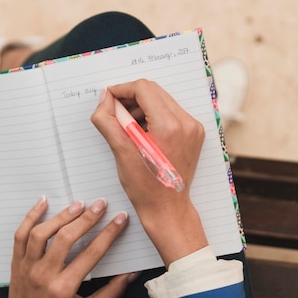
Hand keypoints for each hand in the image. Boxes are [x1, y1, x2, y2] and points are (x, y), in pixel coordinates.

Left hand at [0, 197, 134, 297]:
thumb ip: (111, 293)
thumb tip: (133, 273)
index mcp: (64, 289)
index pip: (91, 255)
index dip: (109, 234)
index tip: (120, 218)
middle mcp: (44, 275)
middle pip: (65, 239)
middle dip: (86, 219)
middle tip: (101, 204)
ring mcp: (28, 266)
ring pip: (42, 233)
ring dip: (61, 216)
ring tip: (78, 204)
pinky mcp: (17, 261)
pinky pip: (21, 234)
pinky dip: (31, 215)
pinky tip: (44, 201)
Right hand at [90, 79, 207, 265]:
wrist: (168, 209)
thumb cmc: (145, 187)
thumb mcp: (120, 152)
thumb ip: (107, 120)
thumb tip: (104, 99)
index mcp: (169, 126)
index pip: (143, 89)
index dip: (121, 90)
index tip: (108, 99)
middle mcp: (186, 123)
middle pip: (153, 91)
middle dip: (130, 97)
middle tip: (114, 112)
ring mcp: (193, 127)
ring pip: (162, 100)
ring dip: (141, 106)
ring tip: (126, 126)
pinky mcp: (194, 133)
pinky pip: (170, 112)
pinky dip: (153, 115)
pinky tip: (141, 132)